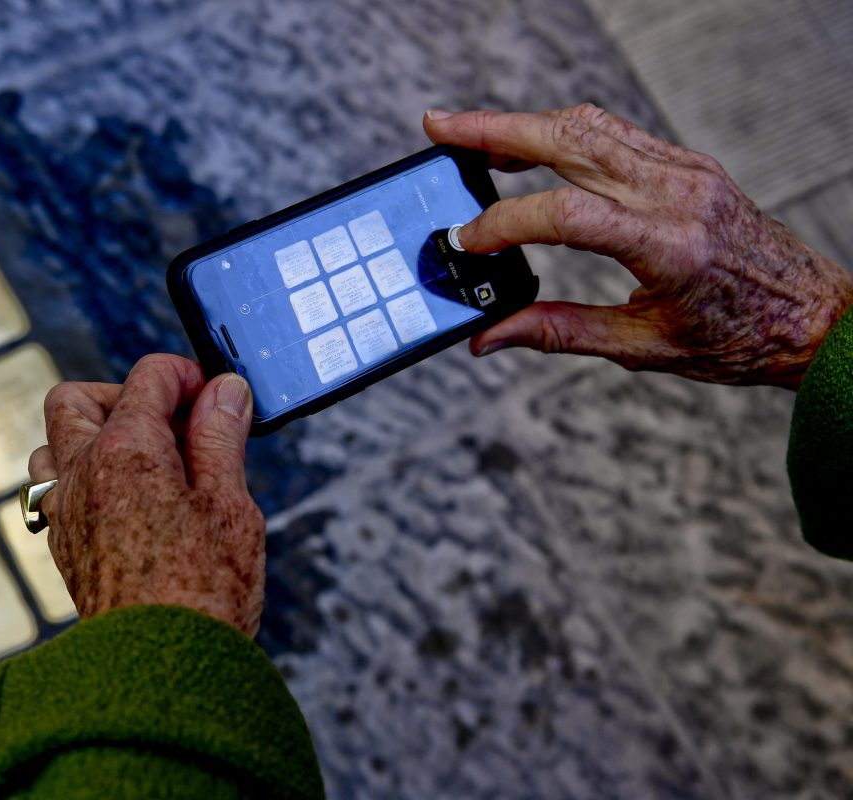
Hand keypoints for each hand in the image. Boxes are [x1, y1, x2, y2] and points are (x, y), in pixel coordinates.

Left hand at [27, 354, 264, 634]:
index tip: (216, 399)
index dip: (188, 378)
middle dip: (122, 394)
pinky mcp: (63, 546)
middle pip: (75, 399)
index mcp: (126, 449)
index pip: (148, 377)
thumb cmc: (202, 590)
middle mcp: (81, 472)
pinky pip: (53, 490)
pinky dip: (84, 478)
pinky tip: (128, 502)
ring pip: (52, 444)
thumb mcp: (229, 502)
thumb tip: (223, 390)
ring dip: (92, 437)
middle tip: (170, 420)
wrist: (159, 669)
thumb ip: (220, 437)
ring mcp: (65, 510)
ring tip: (146, 460)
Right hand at [424, 104, 852, 388]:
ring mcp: (684, 172)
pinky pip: (615, 133)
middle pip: (570, 142)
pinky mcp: (686, 166)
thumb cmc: (737, 338)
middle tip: (440, 129)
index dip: (505, 224)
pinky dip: (563, 132)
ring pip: (589, 126)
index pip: (566, 215)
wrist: (809, 314)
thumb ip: (559, 333)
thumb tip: (490, 337)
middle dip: (495, 131)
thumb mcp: (643, 349)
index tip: (468, 242)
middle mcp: (676, 195)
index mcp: (667, 246)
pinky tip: (531, 145)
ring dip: (524, 124)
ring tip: (472, 135)